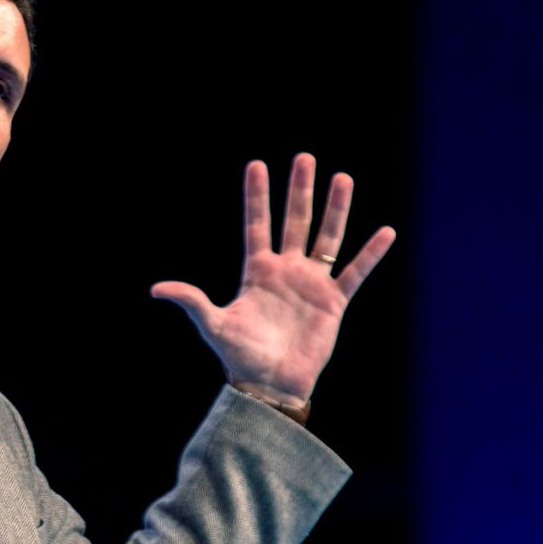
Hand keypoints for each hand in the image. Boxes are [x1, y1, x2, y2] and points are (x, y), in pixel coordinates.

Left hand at [150, 153, 395, 423]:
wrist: (270, 386)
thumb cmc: (240, 357)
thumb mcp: (213, 325)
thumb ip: (192, 301)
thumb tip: (156, 289)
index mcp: (257, 271)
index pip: (257, 224)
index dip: (257, 196)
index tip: (257, 164)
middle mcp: (286, 270)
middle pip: (295, 222)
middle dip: (299, 190)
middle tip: (304, 157)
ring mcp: (311, 284)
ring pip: (327, 238)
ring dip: (336, 209)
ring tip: (342, 178)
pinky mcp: (333, 302)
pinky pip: (354, 272)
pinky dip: (370, 254)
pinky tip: (386, 232)